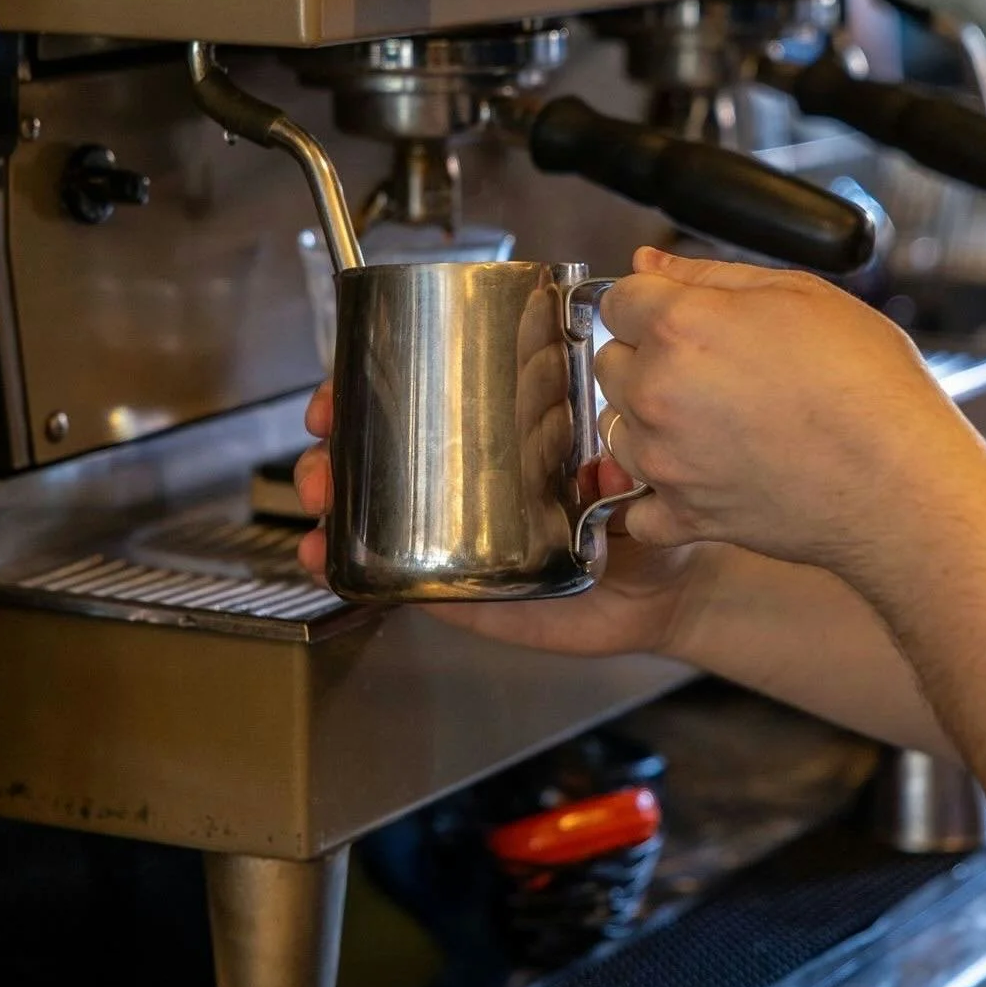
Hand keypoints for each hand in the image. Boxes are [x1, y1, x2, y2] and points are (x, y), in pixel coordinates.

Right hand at [294, 380, 701, 658]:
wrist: (665, 584)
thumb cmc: (644, 507)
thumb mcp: (627, 461)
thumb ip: (612, 458)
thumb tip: (599, 467)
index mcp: (495, 442)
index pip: (419, 406)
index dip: (367, 394)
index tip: (340, 389)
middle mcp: (468, 491)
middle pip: (378, 462)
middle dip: (333, 452)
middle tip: (323, 452)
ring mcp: (460, 543)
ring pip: (374, 522)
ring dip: (333, 508)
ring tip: (320, 502)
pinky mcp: (464, 597)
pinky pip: (402, 585)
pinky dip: (358, 575)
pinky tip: (328, 560)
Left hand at [595, 246, 985, 585]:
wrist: (902, 480)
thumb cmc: (868, 383)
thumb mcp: (800, 293)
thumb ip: (709, 275)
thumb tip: (647, 264)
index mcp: (681, 327)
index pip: (616, 300)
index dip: (650, 303)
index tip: (678, 316)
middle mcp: (658, 392)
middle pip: (610, 363)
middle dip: (647, 358)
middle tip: (713, 368)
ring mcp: (664, 460)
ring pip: (616, 429)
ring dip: (649, 422)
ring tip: (716, 421)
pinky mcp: (682, 516)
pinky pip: (637, 507)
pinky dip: (658, 495)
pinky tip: (699, 477)